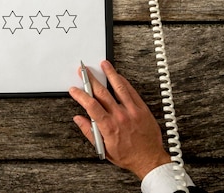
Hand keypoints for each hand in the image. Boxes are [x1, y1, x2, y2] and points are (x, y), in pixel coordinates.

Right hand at [69, 60, 170, 179]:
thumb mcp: (103, 148)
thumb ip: (89, 132)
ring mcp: (132, 111)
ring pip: (119, 87)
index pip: (91, 105)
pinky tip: (119, 76)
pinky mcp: (142, 109)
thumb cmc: (128, 156)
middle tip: (84, 71)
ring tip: (104, 64)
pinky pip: (132, 91)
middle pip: (102, 92)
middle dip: (90, 79)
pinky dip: (124, 82)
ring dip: (110, 73)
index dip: (80, 95)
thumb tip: (78, 119)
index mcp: (109, 126)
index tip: (74, 90)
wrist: (149, 159)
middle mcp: (120, 116)